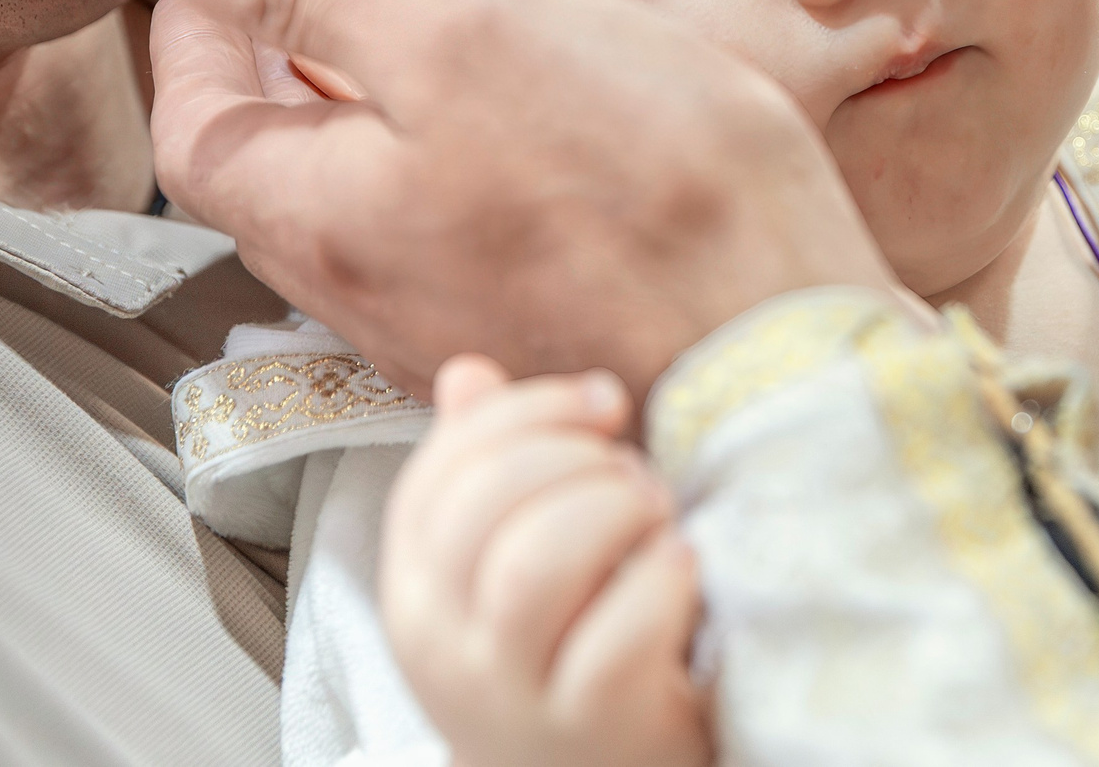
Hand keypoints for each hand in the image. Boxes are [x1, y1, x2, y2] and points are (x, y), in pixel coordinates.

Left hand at [119, 0, 893, 396]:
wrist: (790, 352)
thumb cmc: (642, 192)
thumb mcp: (456, 30)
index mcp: (318, 217)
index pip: (192, 116)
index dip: (195, 15)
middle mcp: (364, 294)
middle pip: (271, 168)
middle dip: (271, 61)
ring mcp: (451, 324)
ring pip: (363, 205)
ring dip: (364, 111)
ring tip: (416, 30)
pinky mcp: (537, 331)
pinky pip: (450, 237)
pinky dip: (449, 160)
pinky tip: (526, 120)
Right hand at [383, 358, 712, 766]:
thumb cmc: (563, 650)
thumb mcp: (507, 565)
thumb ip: (488, 470)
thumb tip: (468, 373)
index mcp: (416, 589)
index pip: (440, 472)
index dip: (528, 412)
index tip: (603, 403)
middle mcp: (444, 643)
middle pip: (487, 505)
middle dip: (577, 459)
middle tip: (635, 474)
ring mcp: (512, 691)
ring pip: (536, 564)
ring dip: (615, 511)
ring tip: (656, 517)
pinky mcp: (590, 725)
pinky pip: (618, 633)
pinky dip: (662, 579)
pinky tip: (682, 567)